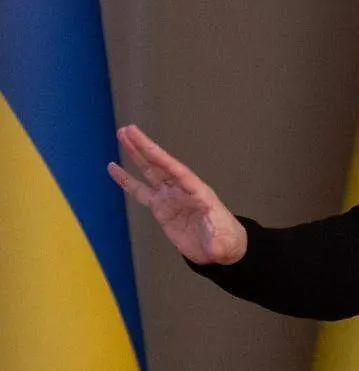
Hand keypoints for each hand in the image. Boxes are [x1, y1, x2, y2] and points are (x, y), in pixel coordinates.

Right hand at [107, 125, 246, 264]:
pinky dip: (127, 180)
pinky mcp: (161, 207)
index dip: (163, 160)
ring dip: (136, 155)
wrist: (220, 247)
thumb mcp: (222, 242)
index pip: (178, 172)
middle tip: (127, 129)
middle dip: (145, 148)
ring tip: (122, 136)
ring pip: (150, 172)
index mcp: (197, 192)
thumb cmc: (225, 240)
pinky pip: (140, 191)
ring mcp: (170, 196)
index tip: (148, 146)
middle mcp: (182, 189)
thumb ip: (216, 242)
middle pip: (160, 165)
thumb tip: (214, 249)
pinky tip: (114, 169)